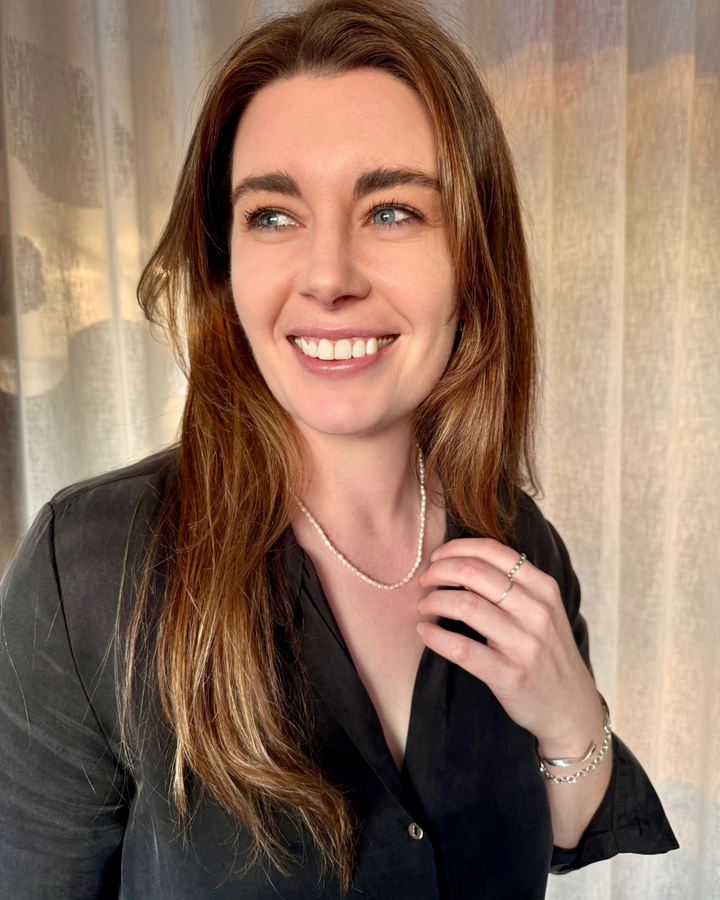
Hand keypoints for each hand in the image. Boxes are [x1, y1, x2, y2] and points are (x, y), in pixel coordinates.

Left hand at [416, 538, 603, 757]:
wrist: (571, 707)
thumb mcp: (543, 610)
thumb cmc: (548, 652)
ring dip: (434, 600)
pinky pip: (462, 649)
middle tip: (425, 581)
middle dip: (439, 571)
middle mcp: (536, 610)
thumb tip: (462, 564)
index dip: (456, 548)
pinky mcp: (509, 674)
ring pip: (466, 605)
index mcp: (543, 587)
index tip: (437, 558)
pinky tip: (425, 631)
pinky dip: (436, 636)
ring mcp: (524, 643)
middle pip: (474, 572)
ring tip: (424, 605)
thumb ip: (513, 585)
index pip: (492, 551)